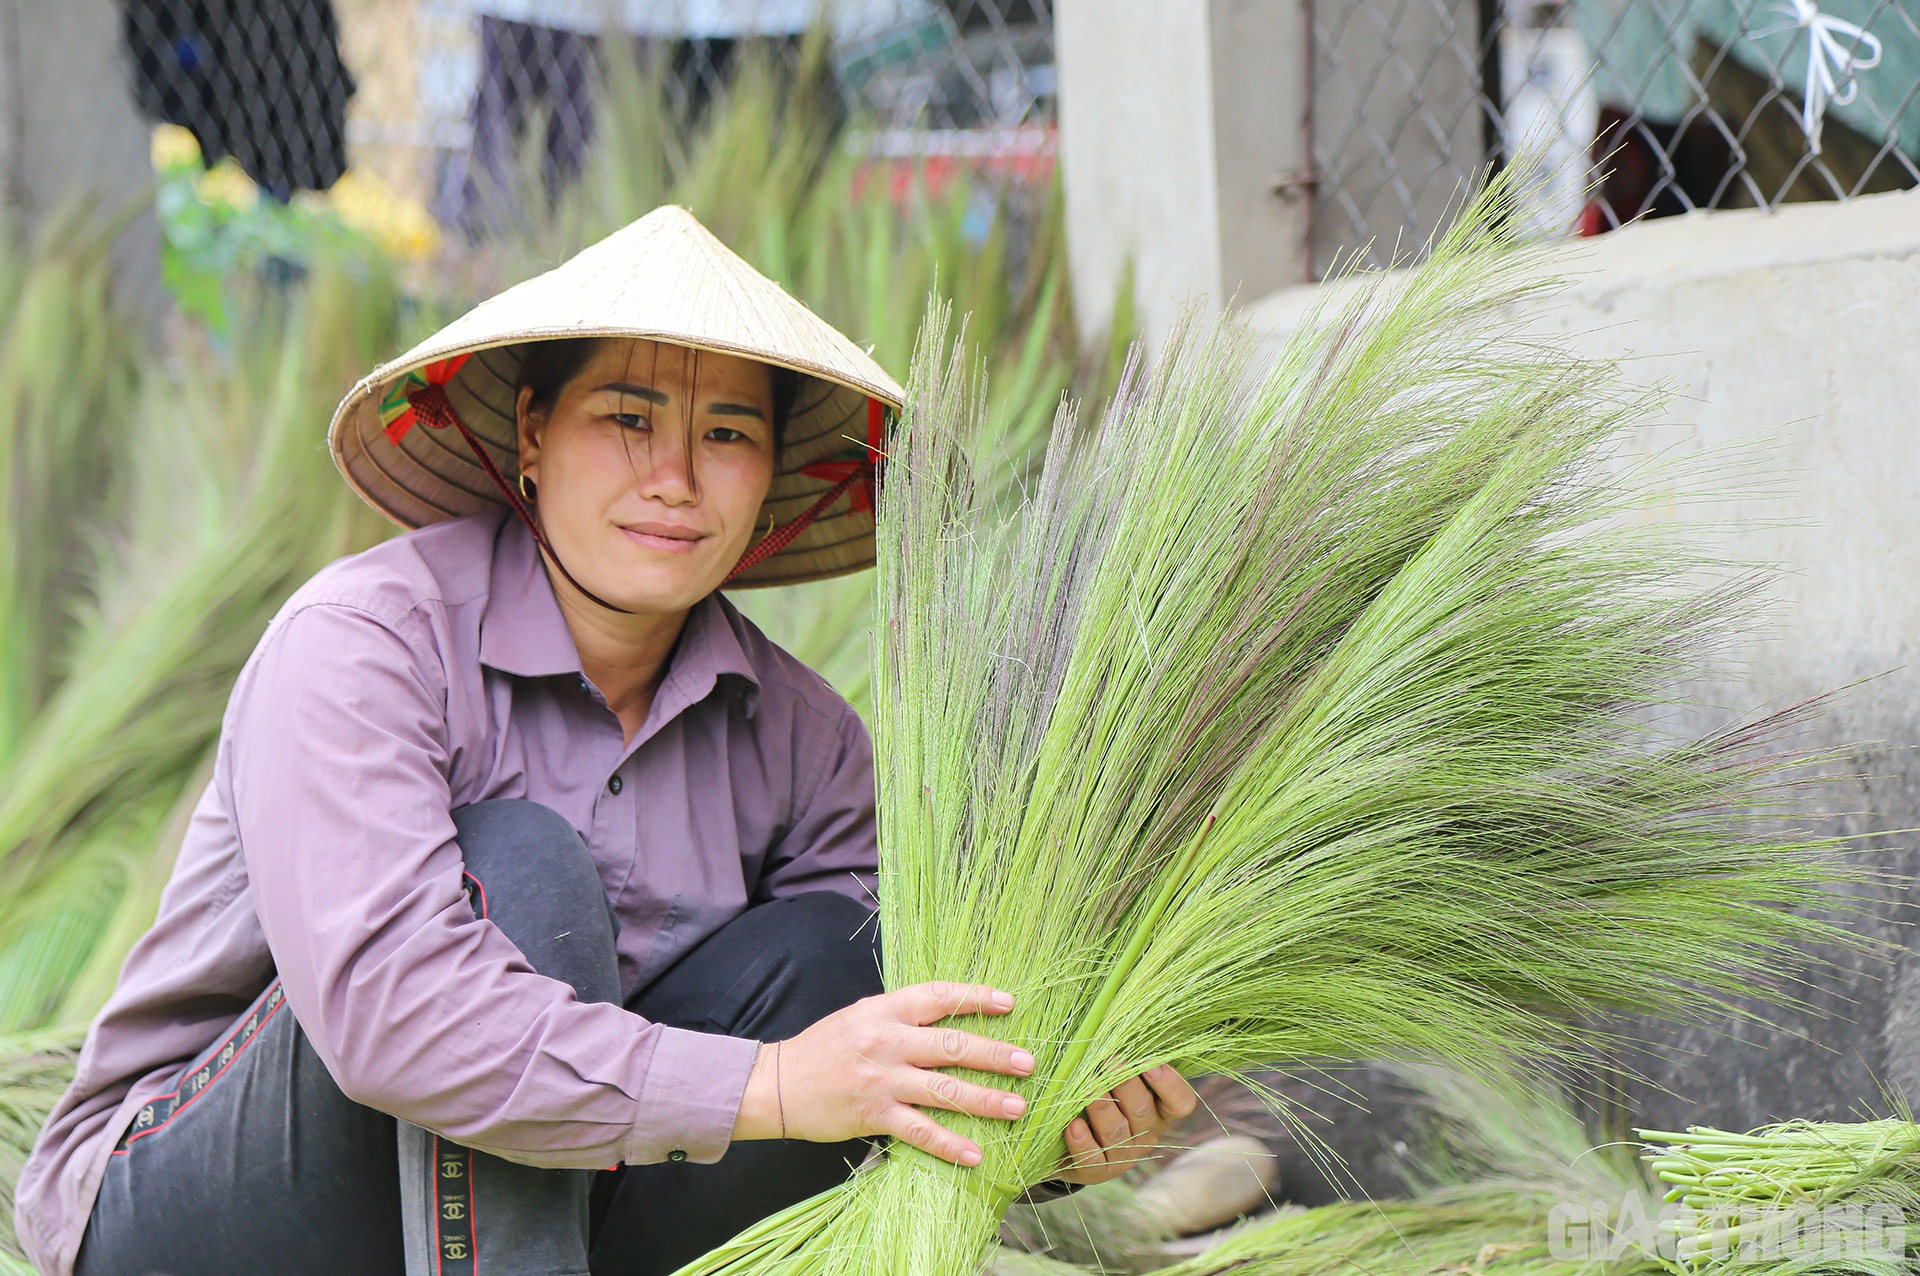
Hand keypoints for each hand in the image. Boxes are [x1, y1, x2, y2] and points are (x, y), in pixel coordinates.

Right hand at [732, 982, 1034, 1166]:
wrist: (776, 1084)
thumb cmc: (823, 1048)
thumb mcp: (861, 1017)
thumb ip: (901, 1016)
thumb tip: (949, 1017)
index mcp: (884, 1010)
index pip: (938, 997)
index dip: (976, 998)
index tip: (1009, 1003)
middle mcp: (886, 1041)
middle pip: (951, 1045)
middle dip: (994, 1054)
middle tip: (1028, 1062)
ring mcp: (881, 1080)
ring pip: (943, 1089)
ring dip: (984, 1099)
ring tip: (1017, 1107)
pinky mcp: (873, 1115)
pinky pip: (919, 1131)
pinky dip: (949, 1143)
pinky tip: (975, 1153)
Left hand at [1054, 1065, 1197, 1184]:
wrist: (1064, 1137)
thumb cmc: (1097, 1093)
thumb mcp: (1115, 1076)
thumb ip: (1122, 1058)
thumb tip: (1117, 1029)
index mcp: (1159, 1109)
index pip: (1180, 1102)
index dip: (1169, 1084)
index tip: (1150, 1064)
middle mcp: (1146, 1133)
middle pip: (1143, 1110)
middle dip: (1126, 1083)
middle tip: (1109, 1059)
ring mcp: (1123, 1155)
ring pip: (1117, 1132)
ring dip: (1102, 1108)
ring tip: (1086, 1088)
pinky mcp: (1097, 1171)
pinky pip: (1093, 1160)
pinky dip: (1082, 1143)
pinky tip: (1072, 1125)